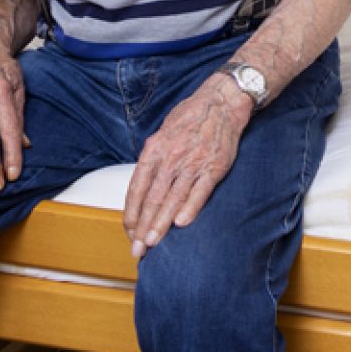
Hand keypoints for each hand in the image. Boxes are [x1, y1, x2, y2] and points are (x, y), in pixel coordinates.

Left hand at [122, 76, 249, 259]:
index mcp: (155, 149)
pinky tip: (181, 224)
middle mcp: (171, 157)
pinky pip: (200, 192)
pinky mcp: (214, 167)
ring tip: (153, 243)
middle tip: (137, 248)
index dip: (132, 212)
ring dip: (161, 223)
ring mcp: (193, 163)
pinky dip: (190, 208)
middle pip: (153, 198)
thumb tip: (142, 185)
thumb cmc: (190, 117)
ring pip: (172, 199)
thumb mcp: (162, 133)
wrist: (221, 102)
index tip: (129, 231)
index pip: (137, 187)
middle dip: (143, 227)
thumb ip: (153, 159)